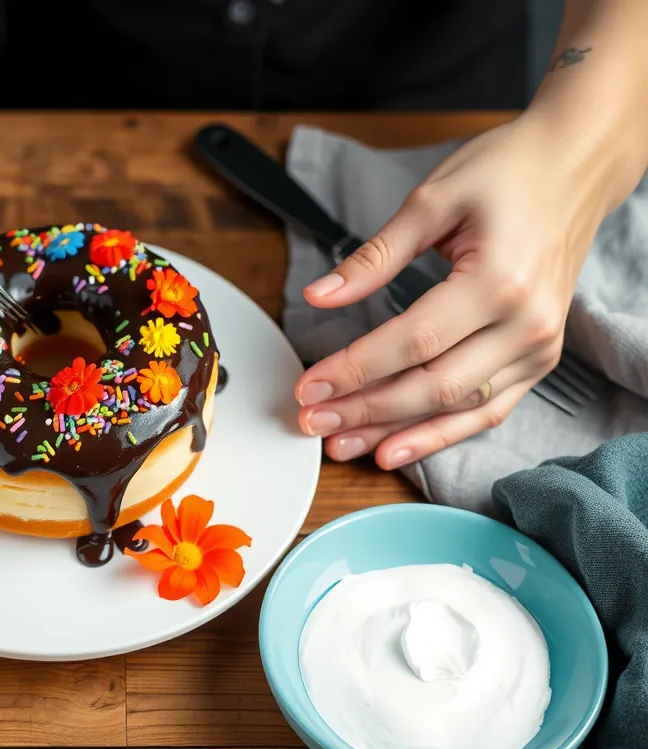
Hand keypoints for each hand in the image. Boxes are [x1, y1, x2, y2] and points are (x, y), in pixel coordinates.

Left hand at [293, 117, 605, 468]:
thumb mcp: (431, 201)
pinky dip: (440, 434)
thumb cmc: (507, 172)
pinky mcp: (539, 358)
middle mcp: (526, 324)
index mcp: (498, 282)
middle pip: (433, 386)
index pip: (412, 343)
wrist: (576, 165)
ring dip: (395, 431)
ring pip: (459, 409)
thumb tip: (319, 295)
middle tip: (311, 422)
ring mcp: (538, 347)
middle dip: (365, 409)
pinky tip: (393, 447)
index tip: (309, 385)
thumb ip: (374, 257)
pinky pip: (487, 410)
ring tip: (341, 445)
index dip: (355, 369)